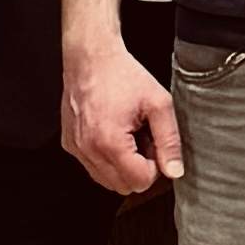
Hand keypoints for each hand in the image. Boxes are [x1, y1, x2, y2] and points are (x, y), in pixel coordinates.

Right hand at [62, 44, 179, 195]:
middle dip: (138, 168)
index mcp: (110, 143)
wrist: (91, 58)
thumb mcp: (159, 104)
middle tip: (143, 139)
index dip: (154, 167)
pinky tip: (113, 133)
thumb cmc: (123, 76)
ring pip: (106, 180)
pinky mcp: (69, 143)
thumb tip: (175, 171)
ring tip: (128, 135)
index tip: (155, 144)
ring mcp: (75, 148)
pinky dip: (106, 158)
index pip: (139, 182)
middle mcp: (87, 150)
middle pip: (122, 186)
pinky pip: (92, 166)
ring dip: (122, 165)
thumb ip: (169, 141)